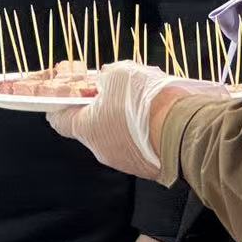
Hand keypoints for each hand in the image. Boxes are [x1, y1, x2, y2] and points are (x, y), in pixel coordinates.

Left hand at [47, 62, 223, 180]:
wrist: (182, 130)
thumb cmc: (144, 101)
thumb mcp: (120, 74)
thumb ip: (107, 78)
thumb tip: (107, 81)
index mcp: (86, 128)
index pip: (59, 120)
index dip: (61, 104)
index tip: (67, 94)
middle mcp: (101, 150)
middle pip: (92, 126)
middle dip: (101, 107)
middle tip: (116, 90)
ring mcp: (124, 161)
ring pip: (117, 135)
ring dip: (124, 119)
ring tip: (144, 102)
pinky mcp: (146, 167)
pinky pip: (138, 144)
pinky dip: (143, 131)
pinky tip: (157, 116)